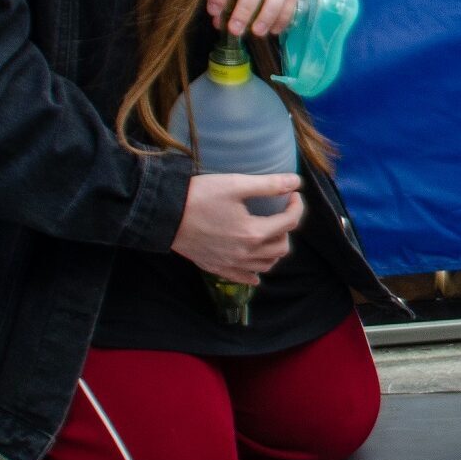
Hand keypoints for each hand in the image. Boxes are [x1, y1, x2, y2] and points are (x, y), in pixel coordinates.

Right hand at [170, 173, 303, 283]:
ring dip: (274, 249)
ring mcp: (231, 264)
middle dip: (287, 228)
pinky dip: (254, 272)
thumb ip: (268, 185)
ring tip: (269, 233)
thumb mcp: (235, 184)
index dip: (296, 205)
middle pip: (282, 247)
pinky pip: (244, 278)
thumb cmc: (199, 196)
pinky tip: (255, 266)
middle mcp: (245, 254)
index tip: (292, 194)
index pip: (290, 222)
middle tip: (279, 212)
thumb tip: (296, 182)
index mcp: (253, 233)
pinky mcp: (216, 267)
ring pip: (266, 264)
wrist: (164, 215)